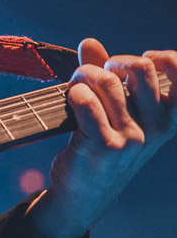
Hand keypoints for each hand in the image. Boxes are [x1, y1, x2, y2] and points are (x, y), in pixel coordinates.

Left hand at [26, 39, 176, 237]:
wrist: (83, 195)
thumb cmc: (100, 147)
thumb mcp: (116, 113)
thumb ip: (106, 76)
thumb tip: (90, 42)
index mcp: (168, 119)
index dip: (160, 58)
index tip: (138, 63)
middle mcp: (157, 128)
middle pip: (139, 67)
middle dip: (110, 63)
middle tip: (95, 75)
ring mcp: (133, 138)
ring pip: (108, 81)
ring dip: (84, 75)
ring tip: (76, 85)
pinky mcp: (104, 145)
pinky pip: (86, 100)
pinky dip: (74, 92)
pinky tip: (71, 99)